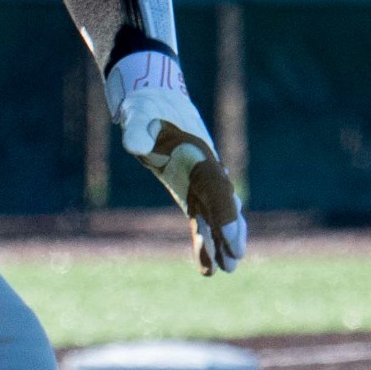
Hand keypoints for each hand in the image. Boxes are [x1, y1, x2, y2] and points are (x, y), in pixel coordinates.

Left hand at [107, 53, 246, 274]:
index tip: (231, 238)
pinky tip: (208, 268)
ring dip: (222, 241)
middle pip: (223, 206)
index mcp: (199, 154)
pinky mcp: (191, 191)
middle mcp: (206, 171)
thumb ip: (138, 131)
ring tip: (227, 269)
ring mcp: (201, 182)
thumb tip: (135, 147)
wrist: (154, 100)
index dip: (224, 213)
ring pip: (216, 216)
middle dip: (230, 232)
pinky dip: (206, 241)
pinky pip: (203, 219)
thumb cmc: (146, 109)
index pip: (217, 188)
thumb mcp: (138, 115)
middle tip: (235, 259)